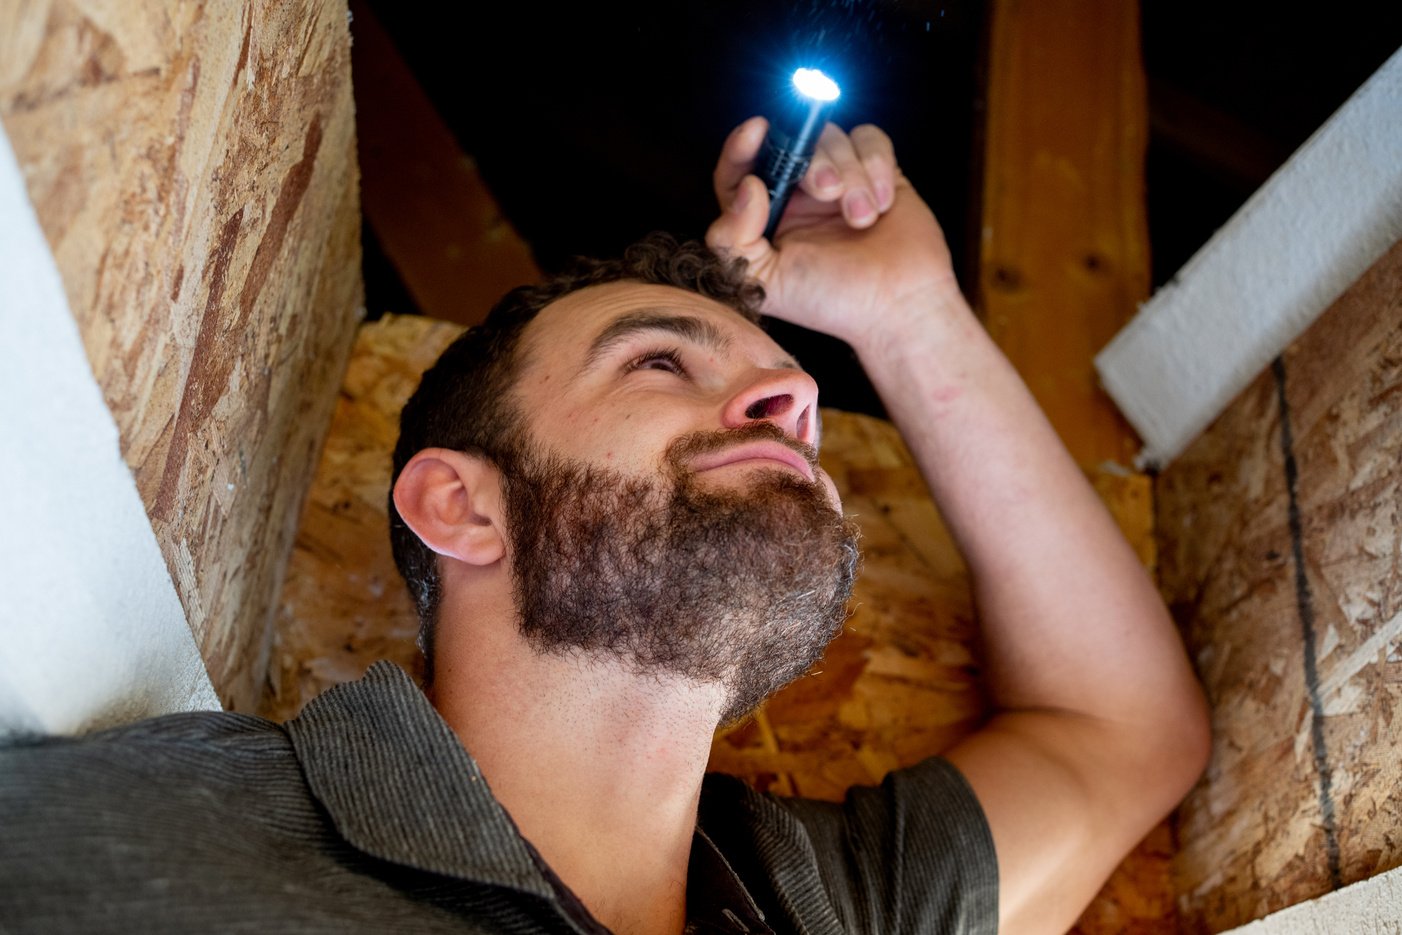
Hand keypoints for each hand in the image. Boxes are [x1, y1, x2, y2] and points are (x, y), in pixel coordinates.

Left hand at [705, 117, 960, 350]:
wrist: (896, 309)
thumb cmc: (831, 302)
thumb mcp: (765, 281)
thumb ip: (731, 239)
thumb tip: (747, 186)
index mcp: (766, 217)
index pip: (740, 170)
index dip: (741, 146)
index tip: (755, 131)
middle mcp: (799, 195)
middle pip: (791, 144)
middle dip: (811, 161)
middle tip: (827, 191)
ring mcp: (840, 181)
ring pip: (832, 137)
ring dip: (850, 173)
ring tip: (862, 218)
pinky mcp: (878, 172)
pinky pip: (870, 139)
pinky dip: (876, 164)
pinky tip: (883, 204)